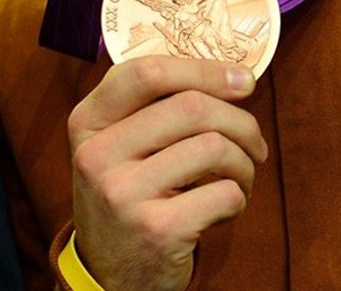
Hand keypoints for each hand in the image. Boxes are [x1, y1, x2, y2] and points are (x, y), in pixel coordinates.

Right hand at [67, 57, 266, 290]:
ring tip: (239, 179)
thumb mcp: (116, 147)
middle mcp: (97, 154)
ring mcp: (123, 193)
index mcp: (86, 122)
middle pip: (190, 107)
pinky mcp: (157, 229)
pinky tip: (222, 208)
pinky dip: (238, 198)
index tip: (242, 79)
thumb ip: (150, 109)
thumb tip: (230, 75)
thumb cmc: (127, 196)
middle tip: (254, 143)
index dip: (202, 70)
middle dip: (240, 122)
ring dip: (244, 164)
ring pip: (213, 148)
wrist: (108, 272)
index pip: (145, 73)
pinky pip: (224, 193)